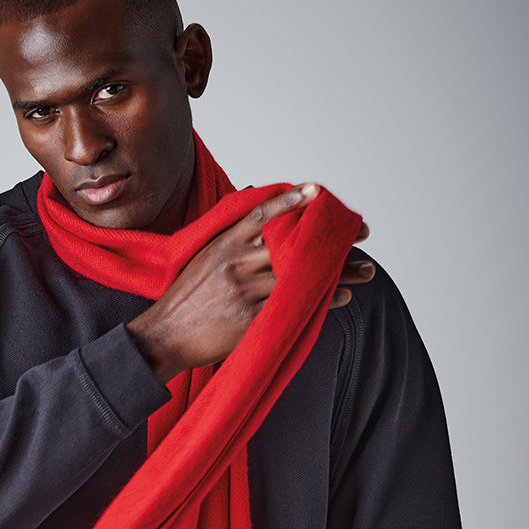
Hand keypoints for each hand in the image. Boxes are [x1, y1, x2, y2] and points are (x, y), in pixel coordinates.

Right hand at [125, 184, 373, 383]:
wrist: (162, 336)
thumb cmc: (183, 301)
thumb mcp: (200, 260)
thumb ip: (229, 240)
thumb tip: (255, 211)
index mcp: (222, 244)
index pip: (262, 215)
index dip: (291, 202)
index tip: (317, 192)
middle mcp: (236, 262)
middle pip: (293, 245)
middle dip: (331, 239)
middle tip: (362, 233)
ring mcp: (244, 290)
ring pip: (301, 276)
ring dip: (339, 274)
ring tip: (366, 271)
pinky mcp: (250, 318)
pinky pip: (294, 305)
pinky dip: (322, 301)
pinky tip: (342, 298)